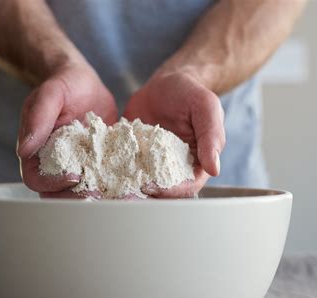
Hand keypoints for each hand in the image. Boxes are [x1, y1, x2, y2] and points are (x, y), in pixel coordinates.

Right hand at [17, 64, 117, 196]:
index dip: (52, 183)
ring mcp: (80, 166)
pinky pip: (106, 178)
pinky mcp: (99, 164)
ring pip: (86, 189)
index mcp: (37, 153)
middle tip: (100, 193)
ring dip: (101, 194)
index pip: (37, 179)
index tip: (74, 176)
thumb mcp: (51, 94)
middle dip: (79, 196)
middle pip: (61, 192)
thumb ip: (38, 118)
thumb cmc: (64, 84)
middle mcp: (57, 164)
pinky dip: (118, 183)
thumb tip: (24, 150)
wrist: (86, 83)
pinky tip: (133, 182)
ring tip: (119, 193)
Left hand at [123, 71, 224, 197]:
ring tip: (112, 185)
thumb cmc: (190, 93)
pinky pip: (123, 168)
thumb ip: (212, 136)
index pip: (187, 187)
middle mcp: (173, 167)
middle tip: (127, 192)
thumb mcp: (205, 108)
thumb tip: (214, 169)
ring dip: (128, 187)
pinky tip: (103, 169)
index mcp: (196, 162)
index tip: (153, 186)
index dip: (171, 191)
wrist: (164, 83)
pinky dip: (114, 171)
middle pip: (163, 191)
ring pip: (141, 183)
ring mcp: (151, 163)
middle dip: (146, 195)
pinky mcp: (133, 155)